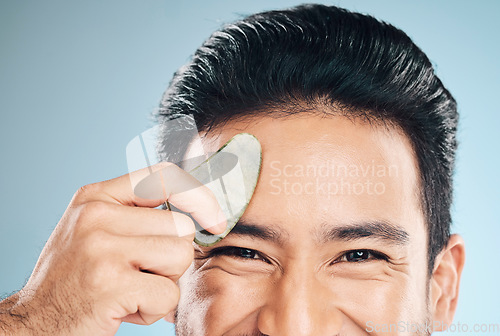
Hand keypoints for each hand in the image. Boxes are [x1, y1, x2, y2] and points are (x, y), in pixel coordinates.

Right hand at [0, 162, 225, 334]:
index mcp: (96, 196)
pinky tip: (125, 309)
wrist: (33, 323)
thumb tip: (201, 210)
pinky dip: (155, 309)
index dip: (199, 195)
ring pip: (180, 256)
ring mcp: (100, 248)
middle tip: (140, 273)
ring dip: (165, 282)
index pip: (164, 175)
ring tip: (132, 289)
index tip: (215, 219)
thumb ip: (138, 214)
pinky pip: (168, 294)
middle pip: (181, 226)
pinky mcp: (109, 284)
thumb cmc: (77, 277)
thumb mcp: (97, 230)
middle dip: (172, 257)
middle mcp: (96, 215)